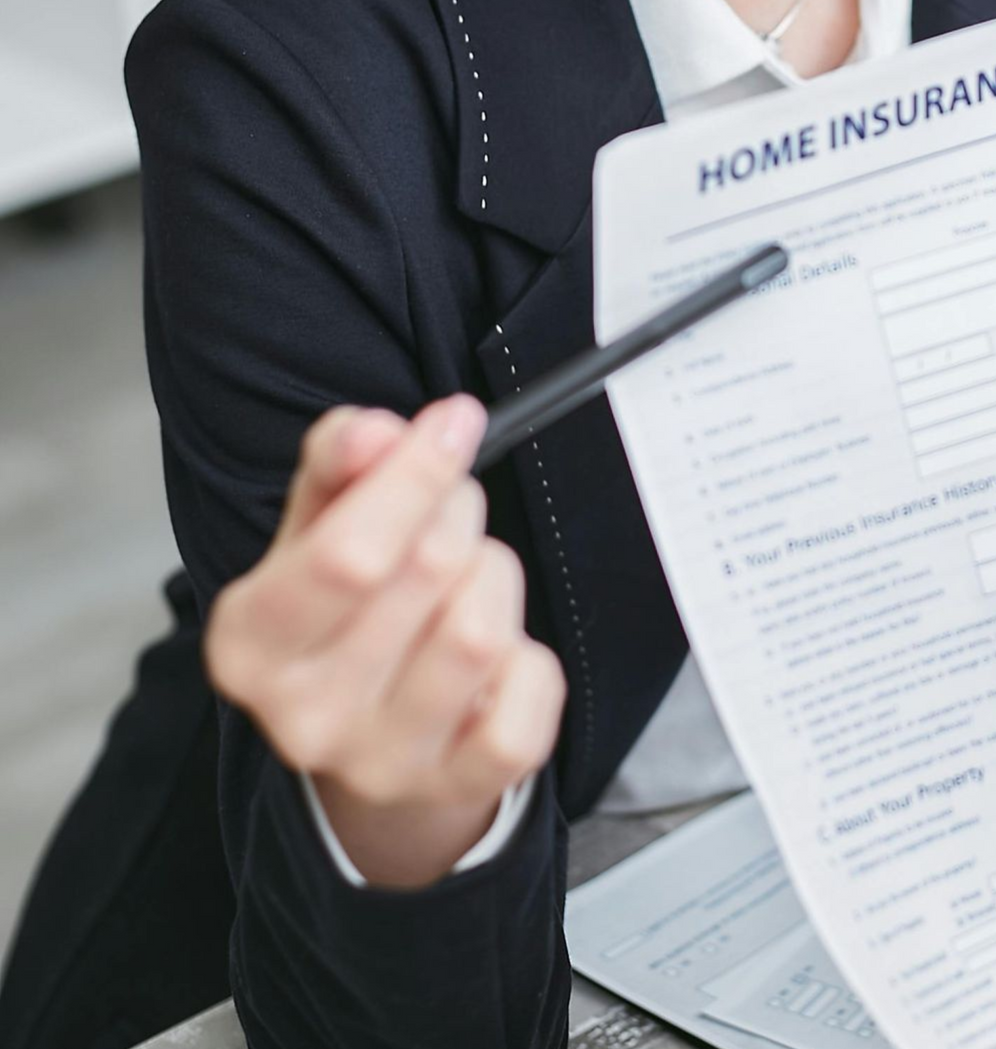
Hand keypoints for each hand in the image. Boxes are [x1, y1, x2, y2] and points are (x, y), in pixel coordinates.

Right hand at [205, 397, 564, 887]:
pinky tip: (501, 656)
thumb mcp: (317, 526)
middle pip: (427, 575)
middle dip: (457, 515)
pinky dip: (533, 659)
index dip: (416, 477)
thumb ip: (339, 462)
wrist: (373, 739)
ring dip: (495, 578)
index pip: (348, 553)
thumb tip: (376, 431)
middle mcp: (302, 717)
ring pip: (482, 632)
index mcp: (249, 644)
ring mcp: (382, 762)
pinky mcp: (460, 785)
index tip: (455, 423)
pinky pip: (532, 696)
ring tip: (471, 580)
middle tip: (454, 511)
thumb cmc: (346, 613)